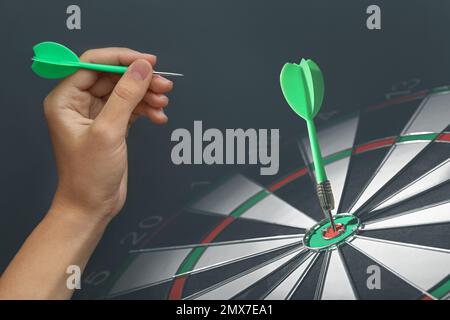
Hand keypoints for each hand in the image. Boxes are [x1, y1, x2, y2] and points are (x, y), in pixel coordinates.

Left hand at [44, 48, 172, 221]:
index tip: (147, 62)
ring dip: (146, 95)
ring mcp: (96, 115)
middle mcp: (78, 104)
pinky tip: (159, 116)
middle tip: (163, 84)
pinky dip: (146, 109)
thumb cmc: (88, 175)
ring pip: (125, 92)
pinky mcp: (112, 126)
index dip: (121, 59)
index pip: (93, 64)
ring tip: (163, 101)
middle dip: (139, 80)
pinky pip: (131, 108)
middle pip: (113, 78)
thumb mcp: (108, 132)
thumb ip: (126, 96)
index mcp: (65, 100)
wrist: (92, 207)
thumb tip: (142, 68)